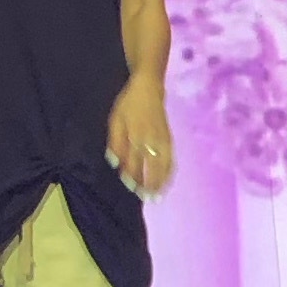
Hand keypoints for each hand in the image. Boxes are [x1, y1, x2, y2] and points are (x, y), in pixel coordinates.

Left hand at [106, 77, 173, 196]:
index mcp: (134, 135)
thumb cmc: (128, 104)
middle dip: (148, 183)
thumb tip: (114, 163)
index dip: (132, 175)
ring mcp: (161, 139)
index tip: (130, 187)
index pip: (133, 161)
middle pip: (149, 166)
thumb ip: (115, 142)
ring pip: (162, 165)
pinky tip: (167, 181)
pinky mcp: (169, 138)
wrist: (149, 88)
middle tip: (145, 198)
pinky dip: (169, 172)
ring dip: (160, 181)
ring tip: (157, 196)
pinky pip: (171, 159)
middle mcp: (149, 139)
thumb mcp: (115, 120)